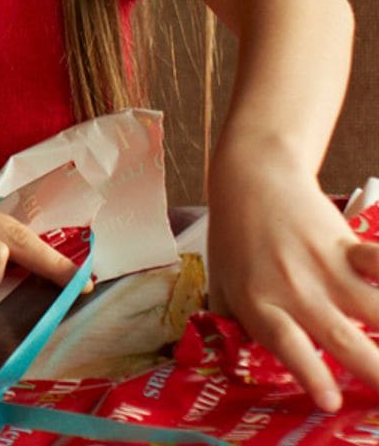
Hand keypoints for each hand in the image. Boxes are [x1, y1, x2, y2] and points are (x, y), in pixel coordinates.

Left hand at [207, 156, 378, 411]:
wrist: (251, 181)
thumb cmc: (234, 239)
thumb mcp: (220, 284)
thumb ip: (230, 326)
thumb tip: (238, 369)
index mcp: (259, 304)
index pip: (286, 343)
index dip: (310, 373)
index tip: (332, 403)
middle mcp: (294, 289)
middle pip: (340, 337)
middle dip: (375, 372)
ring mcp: (323, 267)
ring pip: (373, 309)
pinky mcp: (345, 245)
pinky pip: (377, 262)